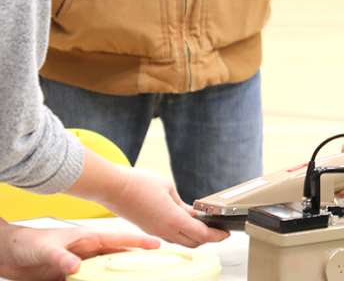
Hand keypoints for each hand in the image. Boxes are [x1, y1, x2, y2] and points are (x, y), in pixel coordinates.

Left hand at [0, 220, 158, 280]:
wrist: (9, 253)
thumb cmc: (28, 243)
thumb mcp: (46, 249)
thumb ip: (61, 258)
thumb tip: (76, 267)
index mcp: (88, 239)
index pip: (119, 240)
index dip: (139, 242)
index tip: (157, 244)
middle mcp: (88, 252)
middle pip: (118, 257)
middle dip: (136, 260)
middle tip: (156, 265)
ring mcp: (82, 265)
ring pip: (107, 272)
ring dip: (119, 275)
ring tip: (136, 278)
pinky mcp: (72, 277)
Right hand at [102, 168, 229, 247]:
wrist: (113, 187)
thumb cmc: (138, 183)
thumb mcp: (168, 187)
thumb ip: (182, 203)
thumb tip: (191, 212)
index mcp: (173, 219)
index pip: (202, 234)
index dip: (217, 235)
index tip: (226, 232)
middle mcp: (165, 230)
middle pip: (194, 242)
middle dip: (208, 238)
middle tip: (218, 229)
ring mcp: (155, 231)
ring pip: (181, 241)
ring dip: (195, 236)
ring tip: (204, 225)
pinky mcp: (148, 228)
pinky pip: (170, 236)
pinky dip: (182, 232)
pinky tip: (186, 221)